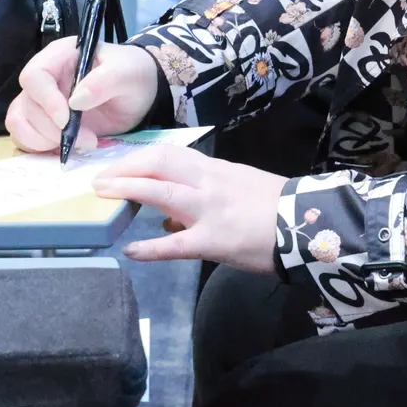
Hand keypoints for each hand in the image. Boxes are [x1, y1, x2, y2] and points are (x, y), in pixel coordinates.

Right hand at [6, 38, 160, 156]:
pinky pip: (25, 135)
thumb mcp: (126, 73)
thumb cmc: (132, 74)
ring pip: (20, 121)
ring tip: (78, 144)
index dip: (46, 100)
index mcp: (61, 56)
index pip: (35, 76)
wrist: (139, 93)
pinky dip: (39, 147)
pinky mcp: (44, 121)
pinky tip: (65, 148)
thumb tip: (75, 101)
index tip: (66, 120)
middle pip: (28, 104)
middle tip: (88, 139)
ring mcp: (42, 100)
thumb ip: (104, 82)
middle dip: (53, 128)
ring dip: (44, 140)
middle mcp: (46, 77)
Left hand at [89, 145, 285, 273]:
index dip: (137, 157)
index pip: (170, 154)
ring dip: (128, 190)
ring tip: (102, 194)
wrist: (308, 224)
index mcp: (216, 170)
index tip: (116, 163)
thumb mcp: (241, 187)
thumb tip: (169, 218)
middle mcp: (209, 183)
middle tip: (98, 178)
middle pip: (159, 164)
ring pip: (162, 193)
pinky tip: (131, 251)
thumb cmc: (276, 206)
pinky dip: (150, 249)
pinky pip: (175, 246)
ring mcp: (209, 211)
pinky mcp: (213, 241)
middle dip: (125, 168)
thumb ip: (206, 195)